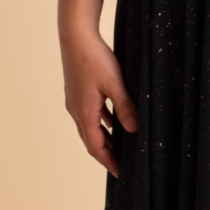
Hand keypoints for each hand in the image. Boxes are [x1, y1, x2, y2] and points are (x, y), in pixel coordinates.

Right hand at [61, 28, 136, 176]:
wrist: (75, 36)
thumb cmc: (95, 58)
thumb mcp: (115, 83)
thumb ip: (124, 107)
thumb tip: (134, 130)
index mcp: (84, 112)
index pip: (96, 147)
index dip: (109, 162)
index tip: (122, 173)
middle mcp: (76, 110)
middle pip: (91, 140)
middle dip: (107, 154)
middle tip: (122, 166)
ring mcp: (75, 101)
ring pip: (90, 127)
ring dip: (104, 139)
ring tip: (120, 148)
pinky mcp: (77, 92)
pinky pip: (90, 115)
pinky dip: (102, 123)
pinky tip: (113, 122)